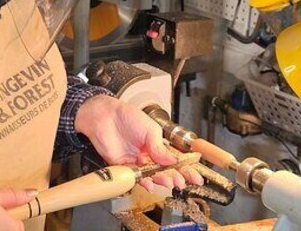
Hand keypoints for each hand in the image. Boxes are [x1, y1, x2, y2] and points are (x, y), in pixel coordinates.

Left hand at [74, 95, 203, 191]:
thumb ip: (160, 147)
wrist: (105, 116)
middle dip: (175, 177)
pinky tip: (150, 184)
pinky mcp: (123, 166)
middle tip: (182, 183)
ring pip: (151, 175)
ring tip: (168, 182)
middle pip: (164, 170)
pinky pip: (135, 177)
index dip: (185, 169)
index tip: (195, 177)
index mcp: (157, 145)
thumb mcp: (150, 129)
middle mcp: (147, 155)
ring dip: (161, 180)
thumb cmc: (127, 116)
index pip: (174, 160)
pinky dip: (143, 181)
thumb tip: (173, 161)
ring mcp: (136, 161)